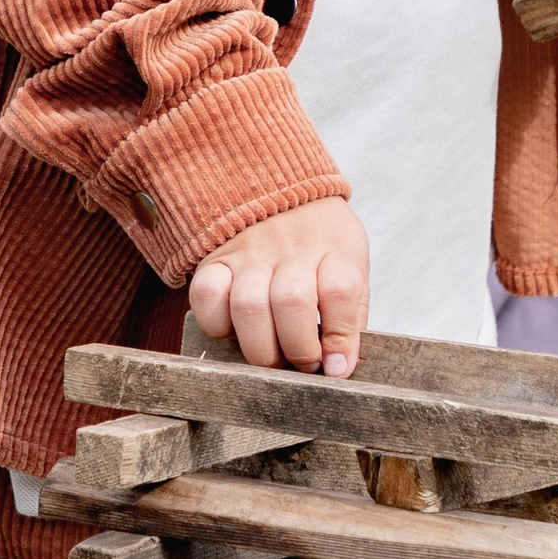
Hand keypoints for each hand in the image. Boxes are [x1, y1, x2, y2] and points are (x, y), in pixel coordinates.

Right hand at [188, 198, 369, 378]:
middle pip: (292, 302)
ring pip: (249, 306)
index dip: (339, 336)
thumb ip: (349, 316)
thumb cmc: (321, 242)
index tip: (335, 366)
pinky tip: (236, 330)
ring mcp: (250, 252)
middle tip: (302, 364)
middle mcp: (291, 248)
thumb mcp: (352, 266)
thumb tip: (338, 368)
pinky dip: (217, 325)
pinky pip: (205, 296)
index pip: (339, 291)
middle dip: (298, 349)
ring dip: (262, 347)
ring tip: (273, 355)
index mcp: (335, 247)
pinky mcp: (215, 259)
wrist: (278, 190)